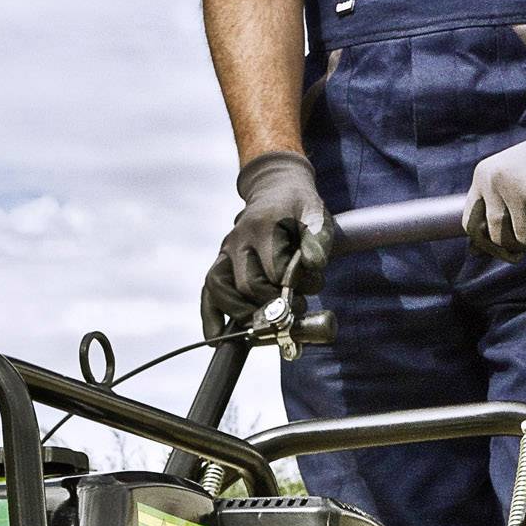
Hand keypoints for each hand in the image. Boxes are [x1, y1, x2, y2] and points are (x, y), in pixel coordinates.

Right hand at [201, 151, 329, 338]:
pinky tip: (216, 337)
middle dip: (271, 304)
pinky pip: (208, 291)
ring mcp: (226, 252)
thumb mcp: (315, 214)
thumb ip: (317, 238)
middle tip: (295, 308)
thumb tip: (313, 265)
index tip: (305, 293)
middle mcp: (239, 240)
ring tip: (264, 324)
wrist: (275, 188)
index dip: (290, 287)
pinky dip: (210, 316)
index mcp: (264, 226)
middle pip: (248, 284)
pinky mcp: (221, 262)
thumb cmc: (298, 206)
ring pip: (222, 289)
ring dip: (242, 313)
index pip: (273, 269)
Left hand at [462, 102, 525, 259]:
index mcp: (484, 175)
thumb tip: (477, 252)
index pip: (471, 223)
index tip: (510, 249)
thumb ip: (498, 205)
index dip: (489, 244)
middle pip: (500, 236)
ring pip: (525, 238)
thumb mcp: (516, 176)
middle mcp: (494, 181)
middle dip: (524, 242)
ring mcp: (515, 187)